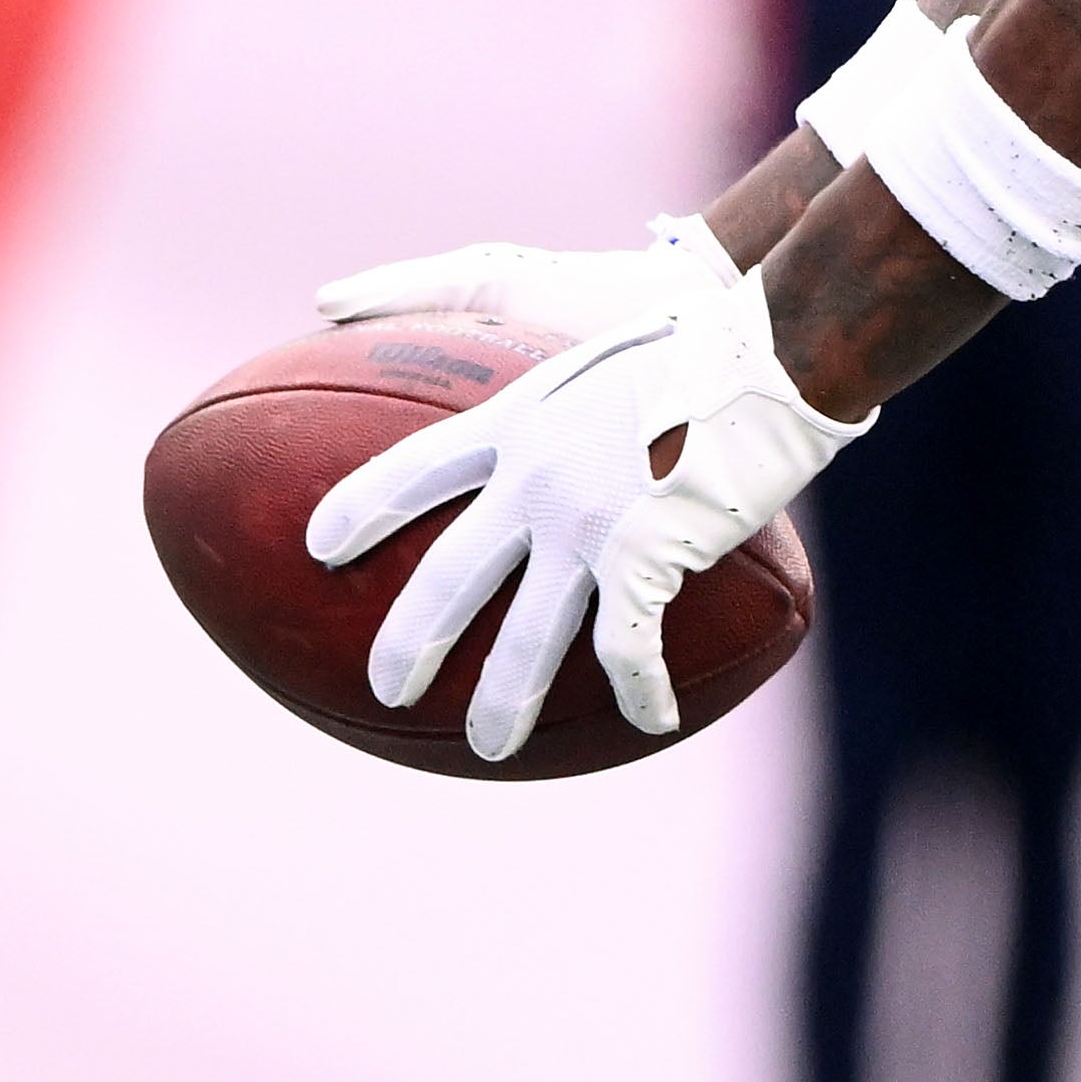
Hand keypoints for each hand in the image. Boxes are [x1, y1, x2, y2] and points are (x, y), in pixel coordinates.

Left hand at [306, 218, 866, 762]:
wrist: (761, 350)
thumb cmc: (697, 337)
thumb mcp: (600, 347)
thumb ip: (567, 390)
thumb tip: (567, 397)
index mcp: (516, 419)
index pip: (412, 467)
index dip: (362, 508)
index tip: (319, 545)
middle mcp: (537, 477)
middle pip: (449, 572)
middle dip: (410, 638)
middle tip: (385, 687)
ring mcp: (588, 522)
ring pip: (528, 633)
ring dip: (504, 697)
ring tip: (488, 744)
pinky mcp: (646, 557)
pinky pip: (629, 646)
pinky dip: (638, 688)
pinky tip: (649, 719)